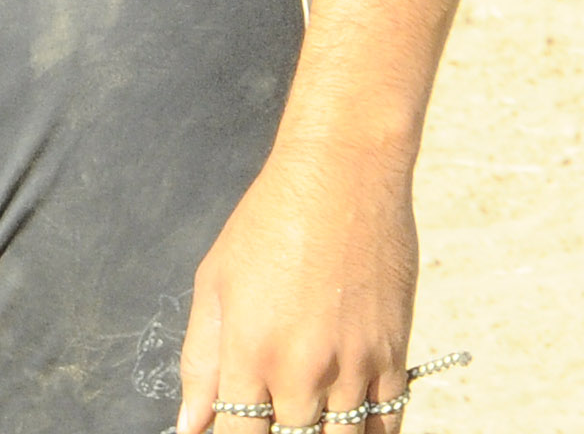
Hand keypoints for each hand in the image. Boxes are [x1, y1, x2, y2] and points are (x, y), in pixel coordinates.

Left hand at [170, 141, 420, 433]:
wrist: (342, 175)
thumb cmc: (270, 220)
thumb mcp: (215, 282)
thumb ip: (200, 361)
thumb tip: (189, 424)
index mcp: (250, 352)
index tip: (232, 432)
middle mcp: (302, 370)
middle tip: (274, 415)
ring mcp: (353, 367)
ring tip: (309, 418)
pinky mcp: (393, 355)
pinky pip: (387, 423)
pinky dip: (370, 433)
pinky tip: (351, 426)